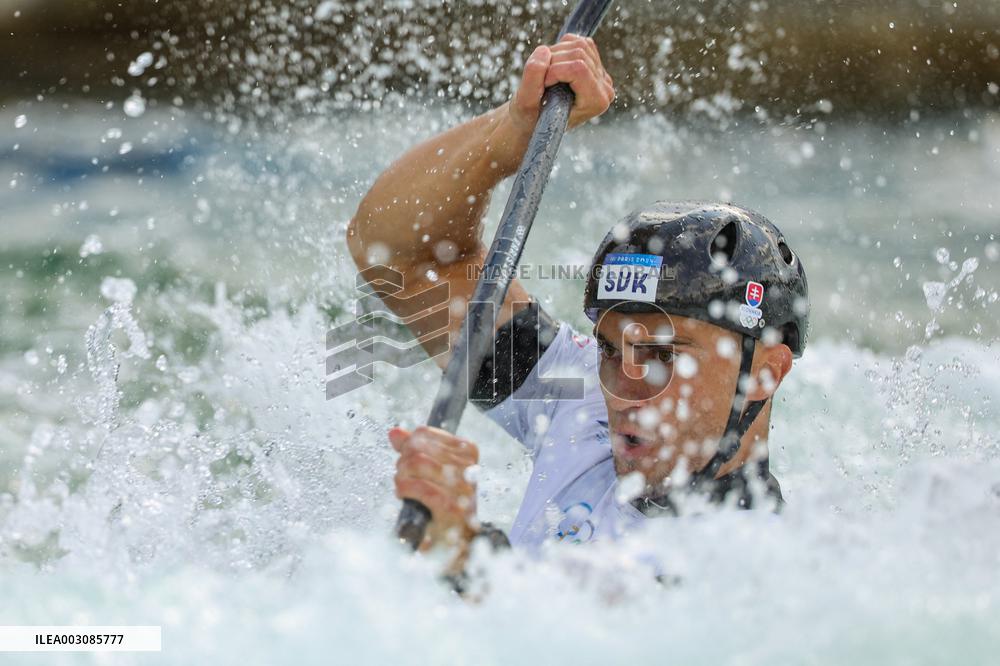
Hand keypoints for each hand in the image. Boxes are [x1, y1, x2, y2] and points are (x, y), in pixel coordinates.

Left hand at [389, 425, 479, 551]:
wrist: (457, 540)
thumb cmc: (444, 502)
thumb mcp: (433, 471)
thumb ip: (414, 449)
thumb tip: (395, 432)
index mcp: (467, 451)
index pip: (424, 433)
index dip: (407, 446)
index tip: (406, 460)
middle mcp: (468, 466)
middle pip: (418, 448)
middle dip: (402, 462)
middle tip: (402, 476)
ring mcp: (462, 487)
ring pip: (418, 463)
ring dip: (402, 475)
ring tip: (402, 485)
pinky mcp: (452, 507)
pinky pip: (420, 487)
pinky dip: (405, 489)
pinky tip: (403, 494)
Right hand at [509, 33, 614, 134]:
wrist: (535, 120)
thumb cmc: (531, 118)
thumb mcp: (525, 104)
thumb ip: (533, 79)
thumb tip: (544, 50)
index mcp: (596, 102)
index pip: (578, 67)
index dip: (554, 70)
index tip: (544, 84)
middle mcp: (604, 88)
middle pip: (579, 52)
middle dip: (553, 61)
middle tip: (542, 80)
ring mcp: (601, 74)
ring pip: (578, 43)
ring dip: (554, 54)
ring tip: (546, 76)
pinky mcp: (594, 62)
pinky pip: (577, 41)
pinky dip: (559, 49)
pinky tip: (554, 68)